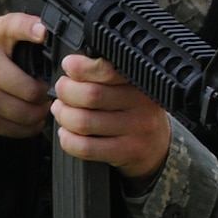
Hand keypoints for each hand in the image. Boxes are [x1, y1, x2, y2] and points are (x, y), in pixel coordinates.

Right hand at [0, 13, 52, 144]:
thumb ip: (15, 28)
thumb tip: (45, 32)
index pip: (11, 26)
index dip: (29, 29)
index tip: (43, 33)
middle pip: (31, 89)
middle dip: (44, 93)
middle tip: (43, 92)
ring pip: (27, 114)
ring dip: (39, 113)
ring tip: (37, 107)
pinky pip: (16, 130)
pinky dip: (27, 128)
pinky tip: (24, 119)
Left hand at [51, 53, 173, 182]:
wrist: (156, 145)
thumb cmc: (133, 110)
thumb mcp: (127, 87)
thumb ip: (103, 74)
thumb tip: (71, 67)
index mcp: (140, 81)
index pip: (107, 70)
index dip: (81, 68)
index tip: (69, 65)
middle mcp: (142, 103)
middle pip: (91, 95)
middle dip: (66, 91)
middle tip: (61, 90)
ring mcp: (136, 129)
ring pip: (84, 122)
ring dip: (63, 115)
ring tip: (61, 111)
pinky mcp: (127, 151)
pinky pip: (86, 147)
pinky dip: (68, 140)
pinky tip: (67, 133)